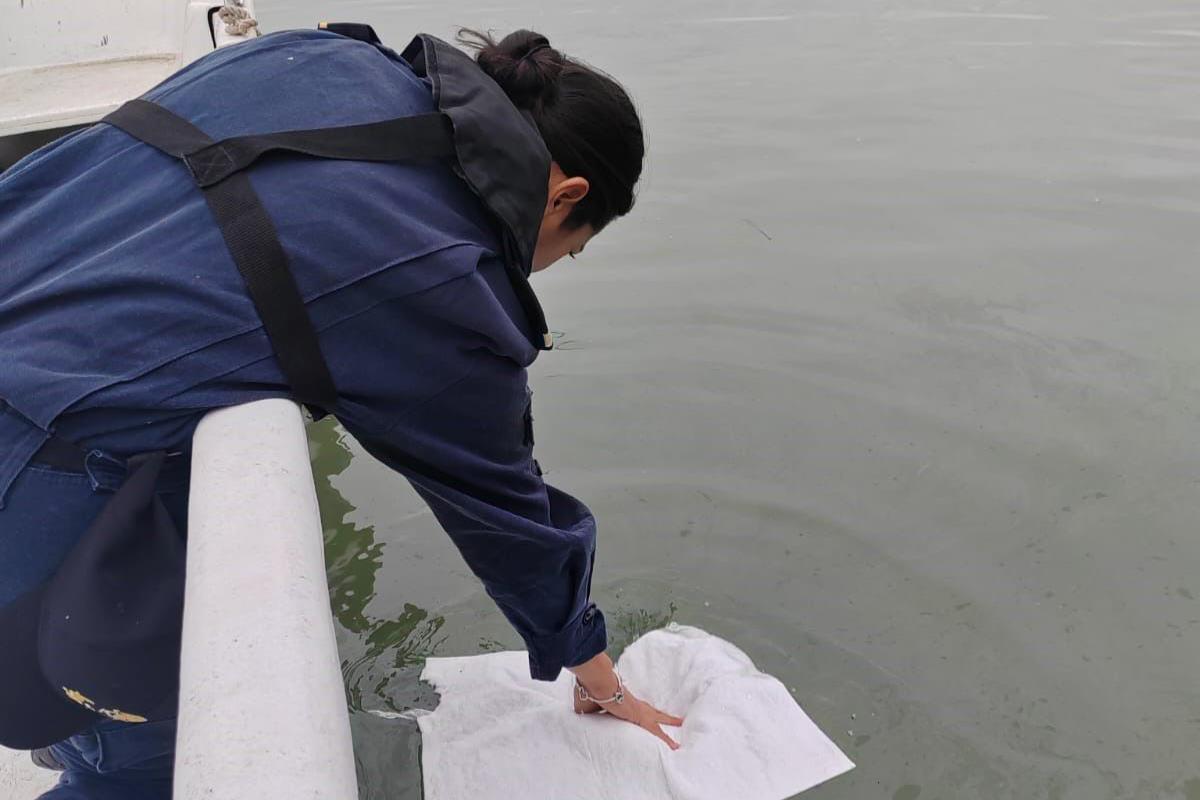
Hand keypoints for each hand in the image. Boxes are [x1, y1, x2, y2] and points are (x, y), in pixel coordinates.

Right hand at [568, 652, 685, 749]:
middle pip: (651, 711)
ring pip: (657, 718)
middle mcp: (632, 704)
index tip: (641, 715)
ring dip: (669, 722)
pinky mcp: (640, 717)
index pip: (633, 709)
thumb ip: (590, 714)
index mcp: (620, 701)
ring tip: (681, 726)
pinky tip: (674, 746)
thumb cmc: (589, 692)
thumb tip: (585, 718)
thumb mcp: (587, 708)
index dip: (638, 712)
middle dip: (661, 716)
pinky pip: (656, 731)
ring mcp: (638, 709)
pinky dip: (665, 739)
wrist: (596, 682)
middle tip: (676, 720)